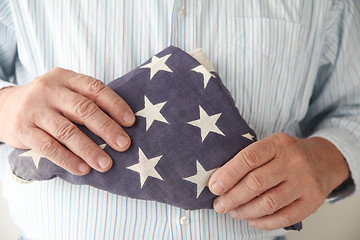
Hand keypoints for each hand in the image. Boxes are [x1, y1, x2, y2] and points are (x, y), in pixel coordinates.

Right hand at [0, 67, 134, 174]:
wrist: (3, 107)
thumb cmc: (46, 102)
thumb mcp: (64, 91)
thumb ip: (86, 100)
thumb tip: (121, 124)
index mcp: (64, 77)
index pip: (95, 88)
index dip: (115, 104)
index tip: (130, 121)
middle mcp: (49, 90)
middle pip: (83, 109)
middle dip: (107, 129)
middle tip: (124, 145)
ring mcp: (34, 109)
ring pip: (67, 131)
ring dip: (90, 150)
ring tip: (106, 163)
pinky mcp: (23, 130)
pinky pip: (48, 147)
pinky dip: (68, 159)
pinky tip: (83, 169)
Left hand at [208, 132, 349, 229]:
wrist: (324, 160)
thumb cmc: (287, 154)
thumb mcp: (271, 145)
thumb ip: (250, 159)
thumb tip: (219, 180)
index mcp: (278, 143)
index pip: (248, 158)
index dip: (228, 174)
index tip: (214, 187)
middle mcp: (294, 161)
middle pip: (256, 183)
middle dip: (232, 197)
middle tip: (219, 205)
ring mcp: (305, 182)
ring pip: (269, 202)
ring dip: (245, 211)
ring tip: (233, 212)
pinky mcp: (313, 201)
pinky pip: (284, 217)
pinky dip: (264, 222)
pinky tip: (252, 220)